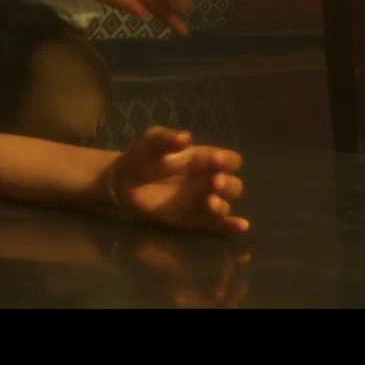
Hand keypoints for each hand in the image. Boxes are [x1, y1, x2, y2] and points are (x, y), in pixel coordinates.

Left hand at [104, 127, 247, 235]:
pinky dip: (231, 227)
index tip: (216, 160)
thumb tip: (186, 137)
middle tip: (215, 182)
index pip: (230, 160)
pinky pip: (218, 225)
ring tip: (211, 202)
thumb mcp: (153, 142)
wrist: (123, 181)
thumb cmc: (143, 156)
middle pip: (233, 185)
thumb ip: (167, 138)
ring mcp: (202, 202)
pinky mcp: (194, 219)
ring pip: (225, 205)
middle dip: (228, 184)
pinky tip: (240, 227)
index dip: (227, 161)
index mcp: (205, 159)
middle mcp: (209, 181)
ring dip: (223, 205)